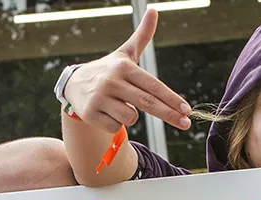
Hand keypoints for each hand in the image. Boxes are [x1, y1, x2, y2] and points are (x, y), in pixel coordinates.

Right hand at [62, 9, 190, 132]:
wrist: (75, 84)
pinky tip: (107, 112)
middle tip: (185, 123)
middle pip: (147, 103)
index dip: (171, 99)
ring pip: (131, 117)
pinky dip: (115, 123)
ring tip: (119, 105)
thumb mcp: (125, 53)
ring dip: (130, 116)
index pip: (153, 85)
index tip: (186, 110)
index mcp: (123, 67)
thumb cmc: (108, 70)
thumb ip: (142, 35)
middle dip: (169, 114)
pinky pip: (115, 127)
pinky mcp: (90, 113)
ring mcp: (100, 98)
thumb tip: (154, 10)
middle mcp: (112, 81)